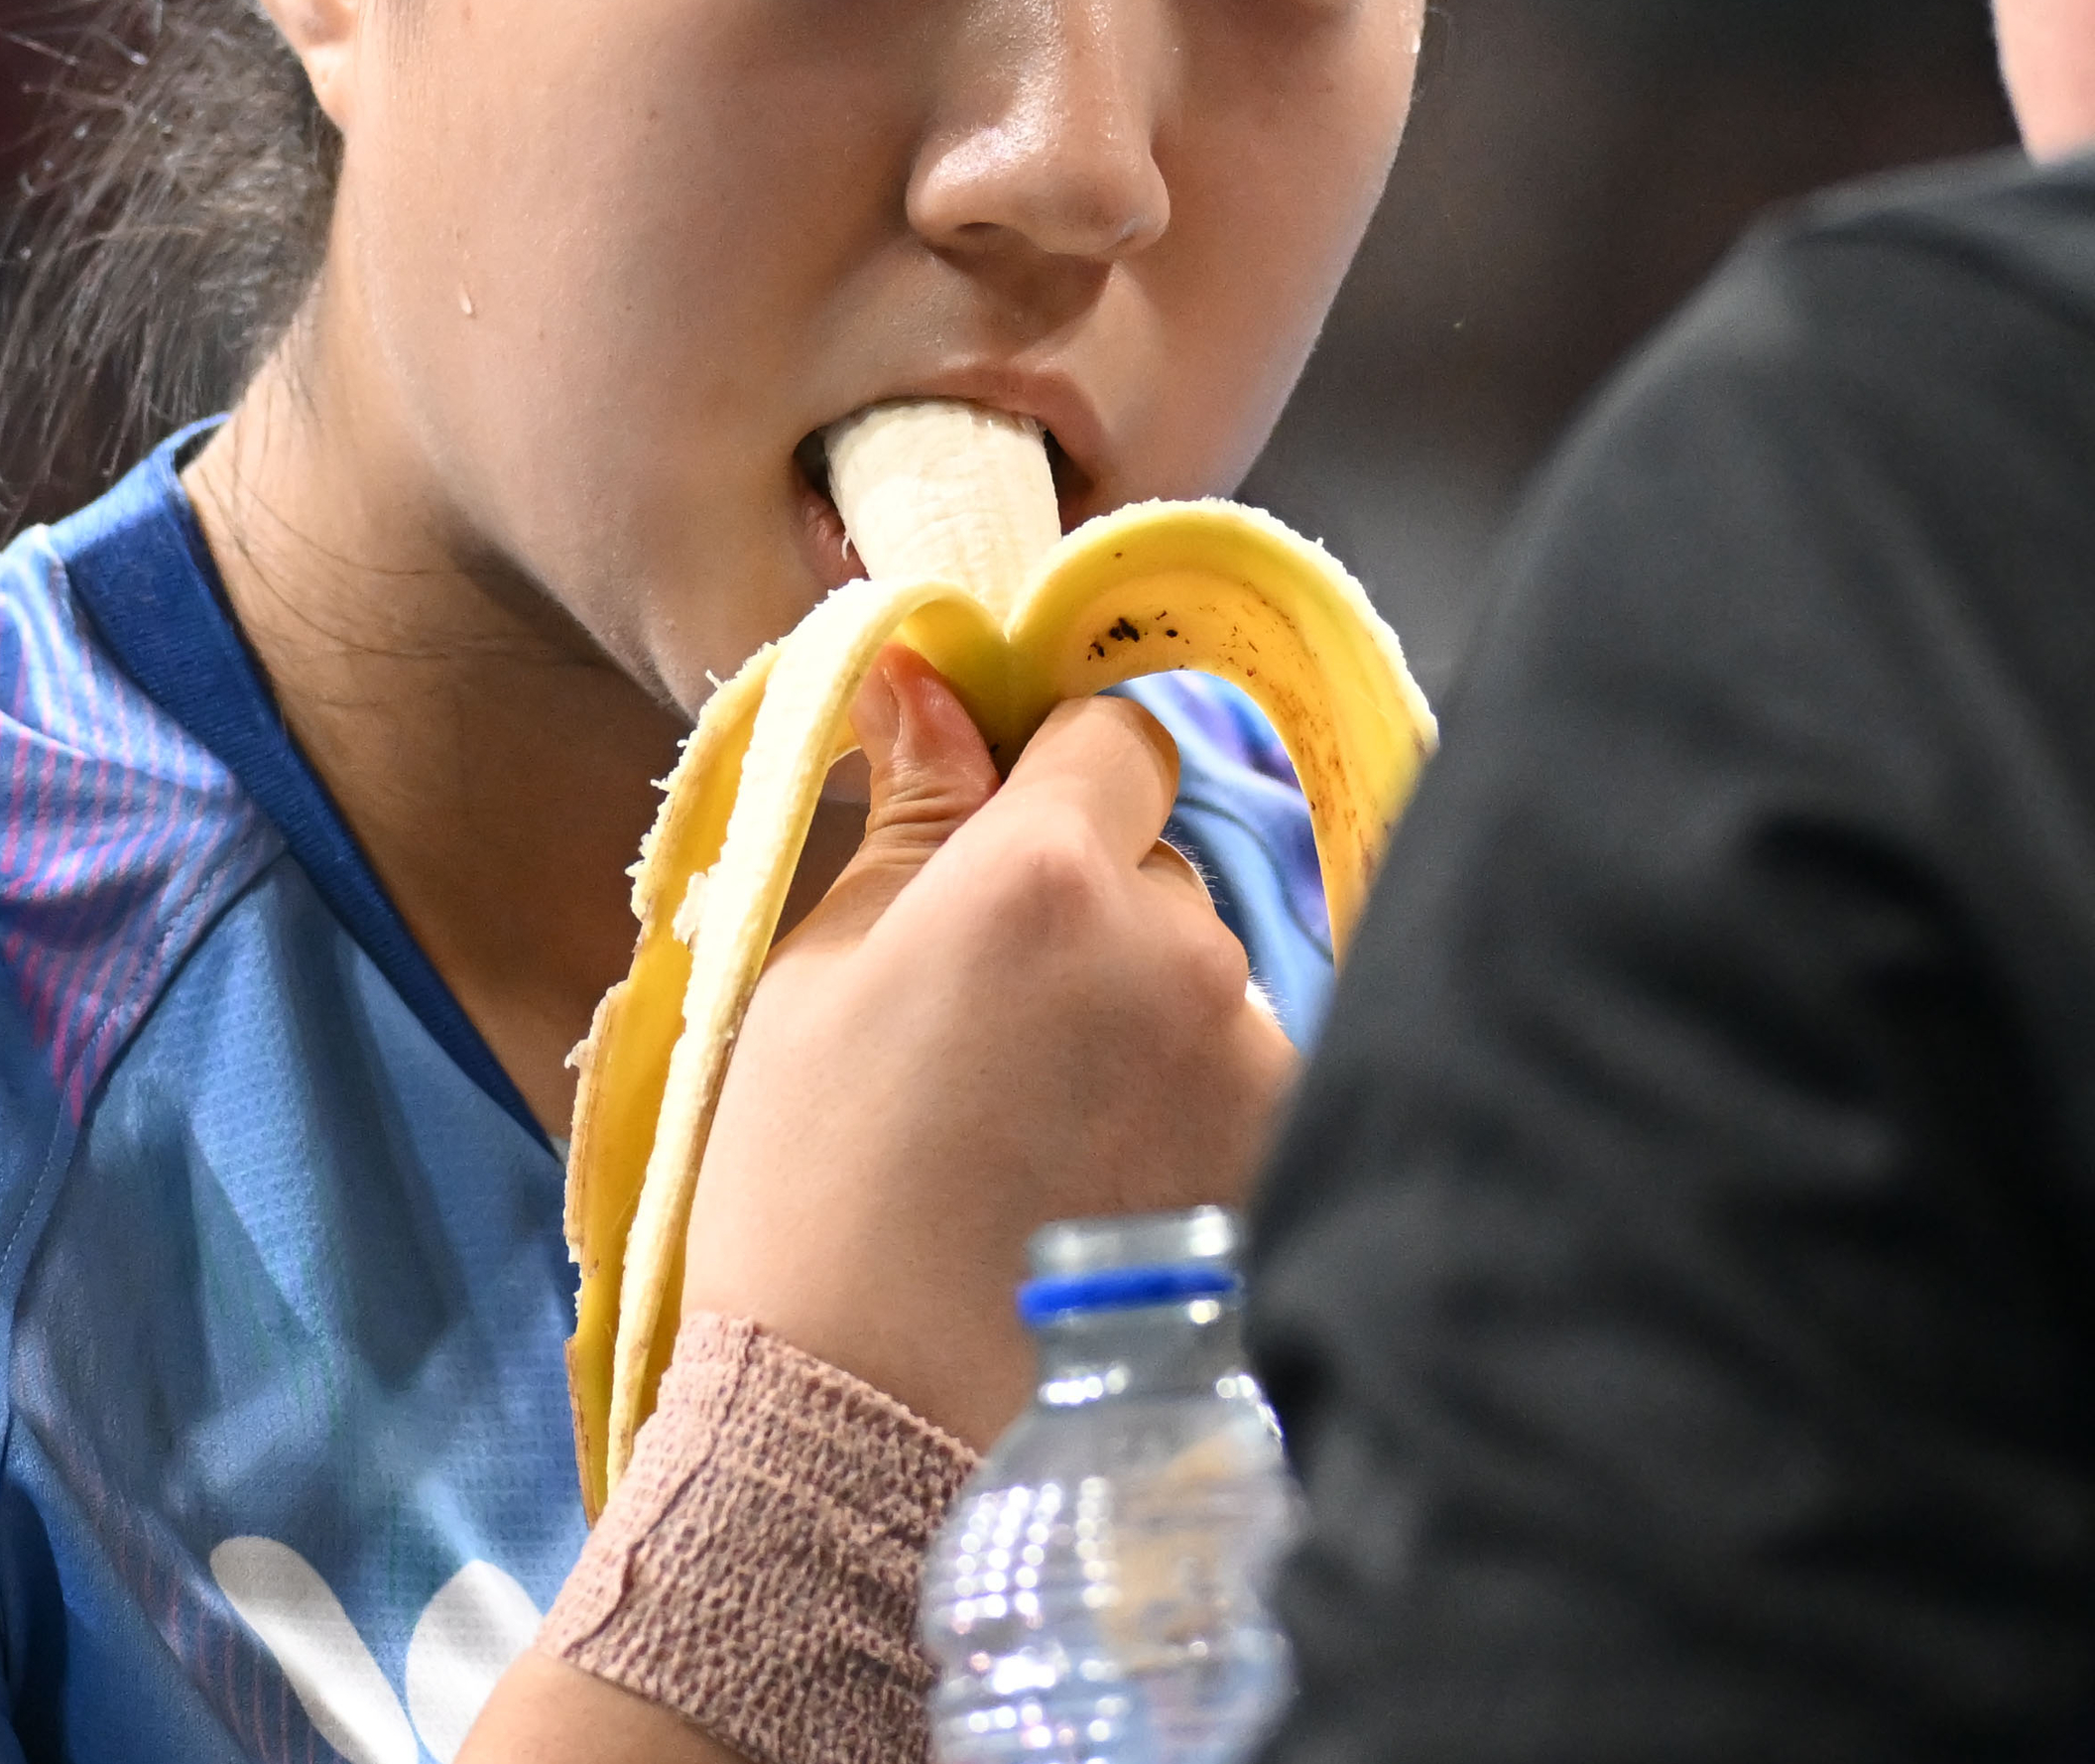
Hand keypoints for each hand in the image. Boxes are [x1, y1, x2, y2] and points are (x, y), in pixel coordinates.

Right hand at [677, 645, 1297, 1445]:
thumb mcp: (818, 976)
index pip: (1117, 734)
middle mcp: (1179, 942)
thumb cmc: (809, 1193)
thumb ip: (913, 815)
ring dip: (1146, 1016)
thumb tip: (927, 672)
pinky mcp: (1285, 1147)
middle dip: (1096, 912)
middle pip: (1162, 863)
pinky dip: (1187, 1107)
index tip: (1011, 840)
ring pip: (1206, 975)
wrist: (872, 1422)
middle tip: (997, 1028)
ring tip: (1043, 1134)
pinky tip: (1102, 1186)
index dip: (1063, 775)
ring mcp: (1251, 1052)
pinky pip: (1245, 1073)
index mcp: (1046, 874)